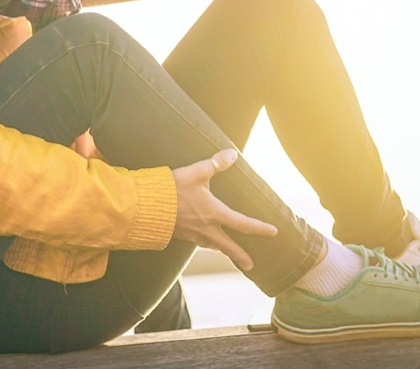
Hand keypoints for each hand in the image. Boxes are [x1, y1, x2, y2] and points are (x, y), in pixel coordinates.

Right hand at [171, 149, 277, 270]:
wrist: (145, 206)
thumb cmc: (172, 188)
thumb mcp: (196, 172)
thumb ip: (215, 163)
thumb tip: (233, 154)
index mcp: (214, 213)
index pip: (242, 223)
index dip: (260, 228)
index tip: (274, 232)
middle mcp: (205, 228)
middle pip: (228, 246)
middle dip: (240, 256)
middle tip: (251, 266)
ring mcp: (192, 234)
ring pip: (211, 245)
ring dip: (221, 249)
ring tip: (225, 251)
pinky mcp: (179, 234)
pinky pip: (197, 241)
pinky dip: (204, 242)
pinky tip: (203, 239)